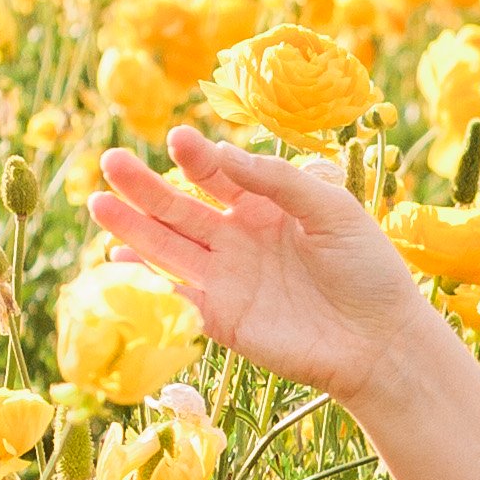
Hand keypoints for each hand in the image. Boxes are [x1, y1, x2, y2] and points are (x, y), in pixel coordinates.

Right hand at [84, 129, 438, 405]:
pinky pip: (175, 296)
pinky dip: (146, 281)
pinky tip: (117, 260)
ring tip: (99, 203)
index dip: (196, 157)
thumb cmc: (367, 269)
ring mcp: (226, 279)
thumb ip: (277, 181)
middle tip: (111, 162)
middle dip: (145, 186)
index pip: (218, 175)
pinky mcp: (220, 320)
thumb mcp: (331, 209)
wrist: (381, 341)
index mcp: (265, 207)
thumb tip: (221, 154)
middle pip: (180, 208)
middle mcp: (238, 239)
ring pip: (168, 247)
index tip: (178, 138)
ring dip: (132, 228)